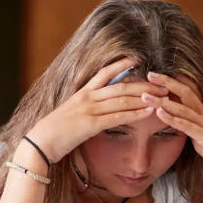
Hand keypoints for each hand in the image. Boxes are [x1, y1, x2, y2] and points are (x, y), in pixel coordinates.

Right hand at [24, 57, 167, 162]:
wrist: (39, 142)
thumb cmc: (52, 132)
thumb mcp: (68, 114)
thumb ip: (82, 109)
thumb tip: (92, 109)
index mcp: (81, 93)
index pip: (104, 73)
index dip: (122, 65)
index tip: (138, 59)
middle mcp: (87, 98)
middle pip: (121, 86)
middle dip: (144, 83)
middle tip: (163, 82)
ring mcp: (89, 110)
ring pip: (122, 100)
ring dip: (145, 97)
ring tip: (163, 96)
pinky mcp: (90, 124)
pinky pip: (118, 117)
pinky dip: (135, 114)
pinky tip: (149, 112)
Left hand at [143, 72, 202, 202]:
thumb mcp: (200, 135)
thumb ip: (188, 126)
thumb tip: (174, 120)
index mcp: (202, 113)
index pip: (185, 92)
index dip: (171, 83)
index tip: (154, 75)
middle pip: (185, 93)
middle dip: (167, 83)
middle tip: (149, 74)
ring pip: (183, 109)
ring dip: (163, 102)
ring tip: (146, 96)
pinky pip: (188, 127)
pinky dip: (174, 119)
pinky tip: (160, 113)